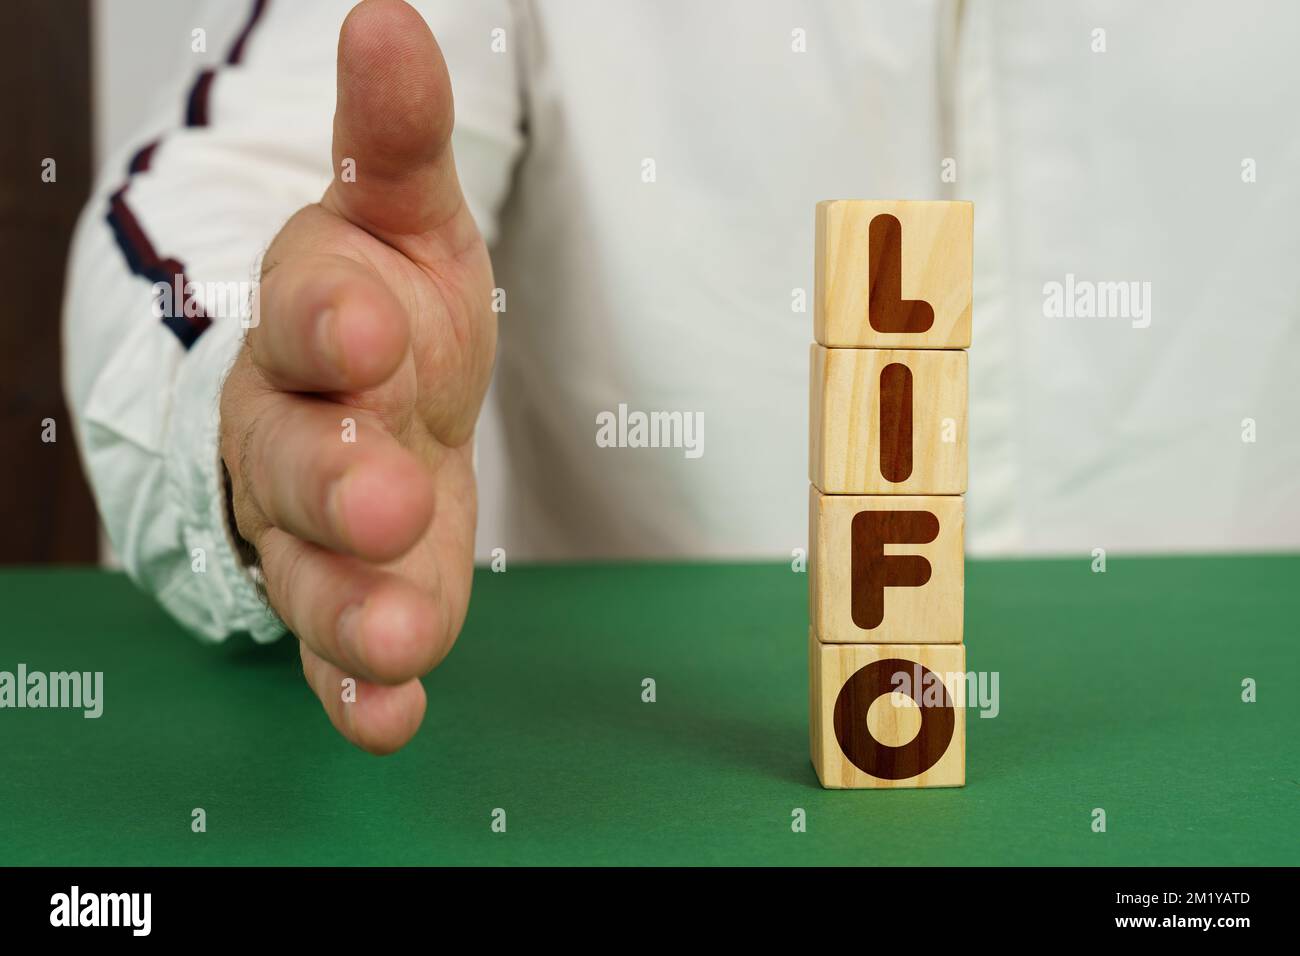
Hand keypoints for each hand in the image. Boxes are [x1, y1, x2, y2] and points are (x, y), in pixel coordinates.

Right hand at [218, 0, 494, 753]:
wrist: (370, 395)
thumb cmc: (390, 303)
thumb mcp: (403, 214)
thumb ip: (395, 137)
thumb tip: (391, 20)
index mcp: (320, 321)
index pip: (310, 313)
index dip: (334, 317)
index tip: (371, 322)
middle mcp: (302, 428)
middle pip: (299, 458)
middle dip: (340, 479)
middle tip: (389, 500)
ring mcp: (320, 524)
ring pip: (312, 569)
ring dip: (352, 605)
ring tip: (401, 638)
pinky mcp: (352, 594)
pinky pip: (338, 650)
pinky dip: (360, 686)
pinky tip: (391, 716)